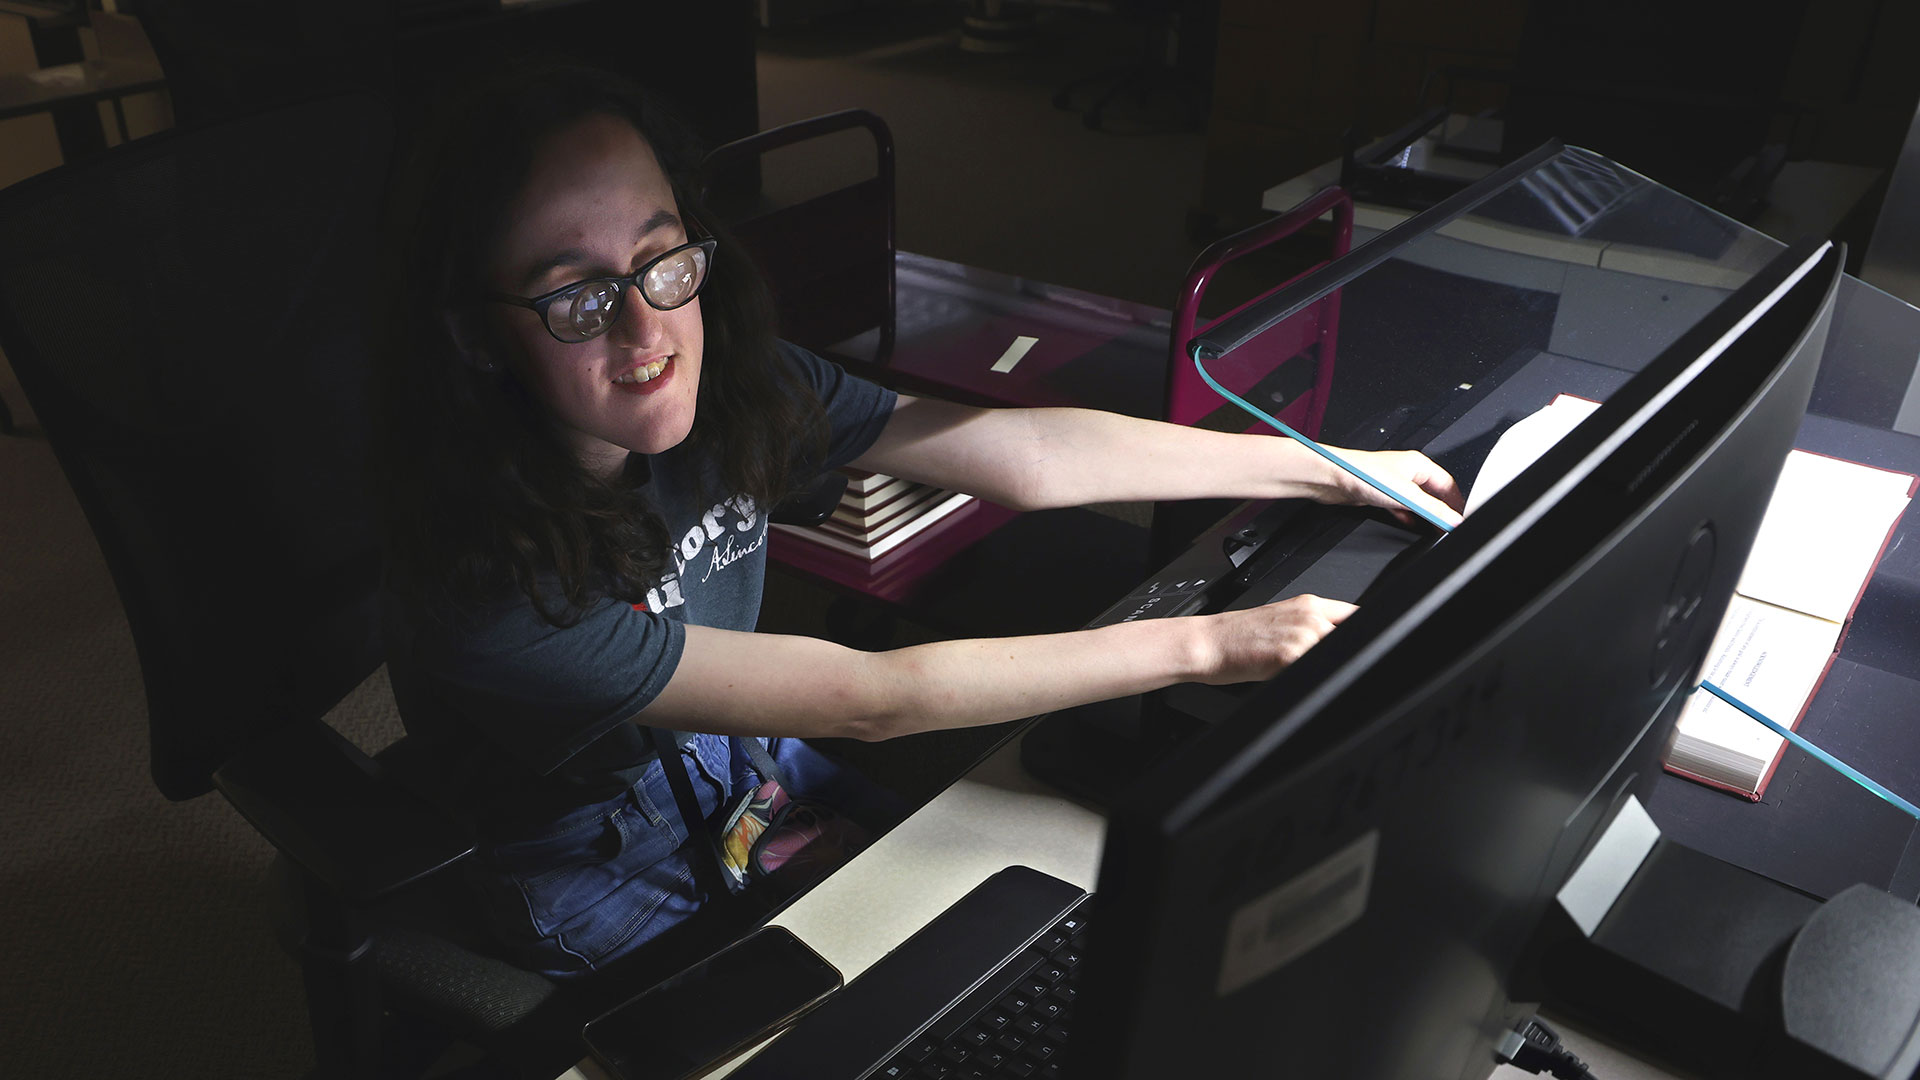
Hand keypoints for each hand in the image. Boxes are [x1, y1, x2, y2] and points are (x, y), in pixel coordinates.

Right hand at [1199, 594, 1356, 684]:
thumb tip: (1336, 643)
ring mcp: (1303, 635)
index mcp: (1309, 604)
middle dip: (1345, 656)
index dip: (1363, 634)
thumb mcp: (1281, 620)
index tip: (1359, 649)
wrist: (1209, 643)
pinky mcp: (1291, 656)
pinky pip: (1317, 673)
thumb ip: (1313, 625)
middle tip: (1325, 668)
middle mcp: (1310, 616)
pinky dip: (1312, 681)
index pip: (1356, 615)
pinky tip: (1293, 680)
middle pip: (1352, 638)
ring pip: (1337, 657)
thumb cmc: (1238, 636)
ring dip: (1328, 670)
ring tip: (1305, 675)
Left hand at [1317, 448, 1464, 529]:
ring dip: (1424, 516)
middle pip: (1433, 494)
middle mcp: (1407, 472)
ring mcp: (1392, 483)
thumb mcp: (1406, 495)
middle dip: (1441, 511)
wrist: (1331, 478)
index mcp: (1419, 464)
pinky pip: (1400, 507)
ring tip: (1433, 530)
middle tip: (1448, 528)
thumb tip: (1455, 520)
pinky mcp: (1379, 494)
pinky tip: (1410, 525)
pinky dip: (1407, 517)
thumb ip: (1433, 509)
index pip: (1448, 485)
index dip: (1457, 503)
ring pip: (1416, 502)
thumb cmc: (1362, 474)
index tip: (1461, 520)